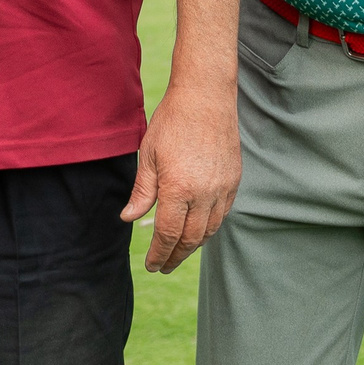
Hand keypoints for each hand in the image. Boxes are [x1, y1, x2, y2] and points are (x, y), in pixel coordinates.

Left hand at [120, 84, 241, 272]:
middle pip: (191, 238)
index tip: (151, 265)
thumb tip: (129, 218)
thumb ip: (142, 192)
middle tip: (163, 266)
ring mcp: (223, 189)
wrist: (206, 98)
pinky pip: (222, 214)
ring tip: (178, 252)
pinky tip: (198, 230)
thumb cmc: (172, 123)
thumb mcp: (148, 156)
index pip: (169, 234)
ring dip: (193, 246)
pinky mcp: (234, 181)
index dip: (159, 253)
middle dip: (176, 256)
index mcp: (179, 189)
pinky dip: (209, 228)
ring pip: (210, 230)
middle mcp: (205, 194)